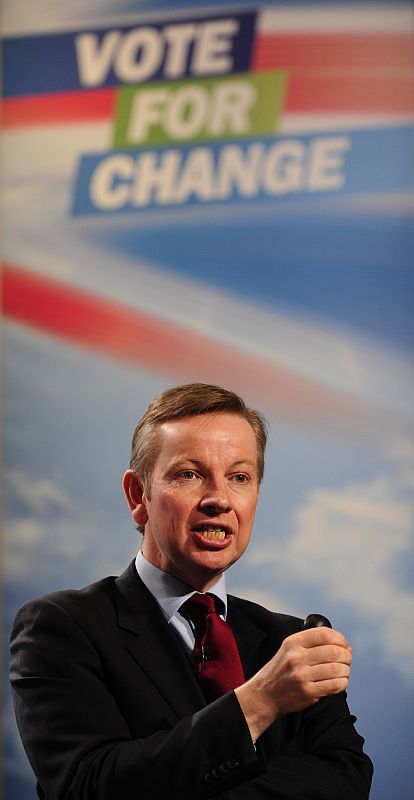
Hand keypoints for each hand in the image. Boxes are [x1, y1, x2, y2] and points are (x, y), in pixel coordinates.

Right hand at [235, 627, 351, 741]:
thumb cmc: (281, 670)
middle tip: (347, 659)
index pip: (324, 634)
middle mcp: (296, 657)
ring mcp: (302, 676)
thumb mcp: (289, 649)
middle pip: (334, 652)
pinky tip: (339, 682)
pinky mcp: (307, 692)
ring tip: (343, 671)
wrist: (265, 694)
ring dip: (346, 670)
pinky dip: (342, 683)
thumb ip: (312, 643)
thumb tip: (344, 645)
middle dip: (346, 656)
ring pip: (337, 669)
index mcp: (293, 643)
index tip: (344, 644)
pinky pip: (334, 685)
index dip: (340, 638)